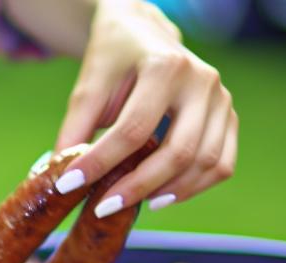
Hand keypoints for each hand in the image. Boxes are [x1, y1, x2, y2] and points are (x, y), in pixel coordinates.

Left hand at [53, 0, 236, 215]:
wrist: (145, 32)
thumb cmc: (114, 59)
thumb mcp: (89, 87)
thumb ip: (74, 131)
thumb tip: (57, 181)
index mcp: (165, 67)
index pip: (134, 129)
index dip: (101, 163)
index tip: (70, 186)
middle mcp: (202, 81)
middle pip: (179, 150)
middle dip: (139, 186)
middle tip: (104, 206)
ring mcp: (221, 99)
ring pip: (206, 162)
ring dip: (169, 192)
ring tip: (134, 203)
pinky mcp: (228, 116)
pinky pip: (222, 164)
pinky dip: (194, 187)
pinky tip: (162, 196)